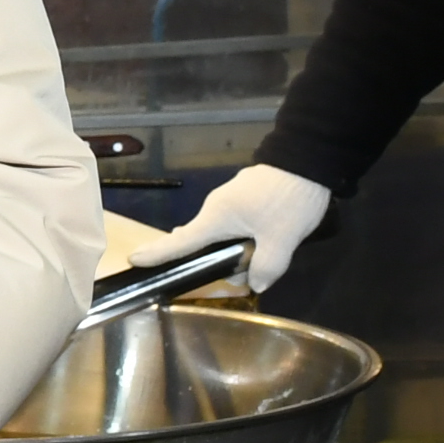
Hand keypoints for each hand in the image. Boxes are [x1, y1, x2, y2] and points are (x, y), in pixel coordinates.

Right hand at [153, 163, 333, 291]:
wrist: (309, 158)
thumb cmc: (288, 199)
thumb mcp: (282, 239)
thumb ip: (268, 266)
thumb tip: (256, 284)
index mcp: (217, 217)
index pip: (181, 241)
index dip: (158, 253)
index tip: (134, 259)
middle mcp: (217, 207)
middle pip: (204, 240)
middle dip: (213, 258)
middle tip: (241, 270)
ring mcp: (231, 199)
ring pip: (223, 232)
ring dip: (236, 247)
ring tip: (263, 254)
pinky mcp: (246, 195)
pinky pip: (236, 222)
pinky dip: (244, 234)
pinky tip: (266, 237)